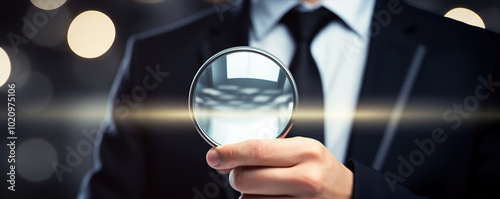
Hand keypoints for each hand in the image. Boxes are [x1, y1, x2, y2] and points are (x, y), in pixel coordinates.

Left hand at [206, 137, 353, 198]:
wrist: (347, 194)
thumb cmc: (319, 168)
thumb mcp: (300, 149)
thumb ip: (265, 151)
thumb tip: (223, 160)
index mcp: (305, 152)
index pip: (257, 151)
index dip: (229, 153)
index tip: (213, 156)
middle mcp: (305, 179)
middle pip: (247, 179)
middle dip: (236, 176)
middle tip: (242, 173)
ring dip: (248, 194)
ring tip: (268, 187)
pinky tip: (271, 197)